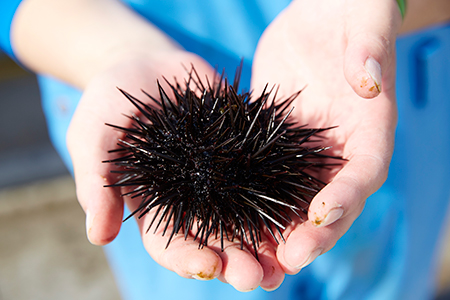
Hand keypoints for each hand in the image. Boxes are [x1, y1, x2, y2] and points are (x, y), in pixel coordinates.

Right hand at [67, 50, 286, 291]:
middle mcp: (192, 200)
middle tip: (258, 278)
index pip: (170, 244)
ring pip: (246, 218)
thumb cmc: (110, 101)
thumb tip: (98, 238)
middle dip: (235, 262)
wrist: (146, 67)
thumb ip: (97, 182)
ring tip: (286, 262)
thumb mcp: (93, 136)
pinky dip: (279, 197)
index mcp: (155, 206)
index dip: (188, 258)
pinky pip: (264, 177)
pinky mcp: (243, 153)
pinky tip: (299, 212)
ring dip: (265, 243)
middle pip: (216, 240)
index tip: (209, 267)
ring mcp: (220, 178)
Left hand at [251, 0, 401, 275]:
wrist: (322, 16)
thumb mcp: (366, 25)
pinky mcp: (276, 142)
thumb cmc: (353, 16)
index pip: (364, 173)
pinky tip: (230, 217)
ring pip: (293, 198)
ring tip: (258, 256)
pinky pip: (263, 175)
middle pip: (329, 201)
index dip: (346, 197)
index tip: (321, 216)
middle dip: (311, 234)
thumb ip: (368, 51)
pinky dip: (250, 199)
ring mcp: (306, 150)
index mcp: (369, 129)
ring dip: (278, 229)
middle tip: (287, 259)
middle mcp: (339, 149)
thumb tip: (369, 79)